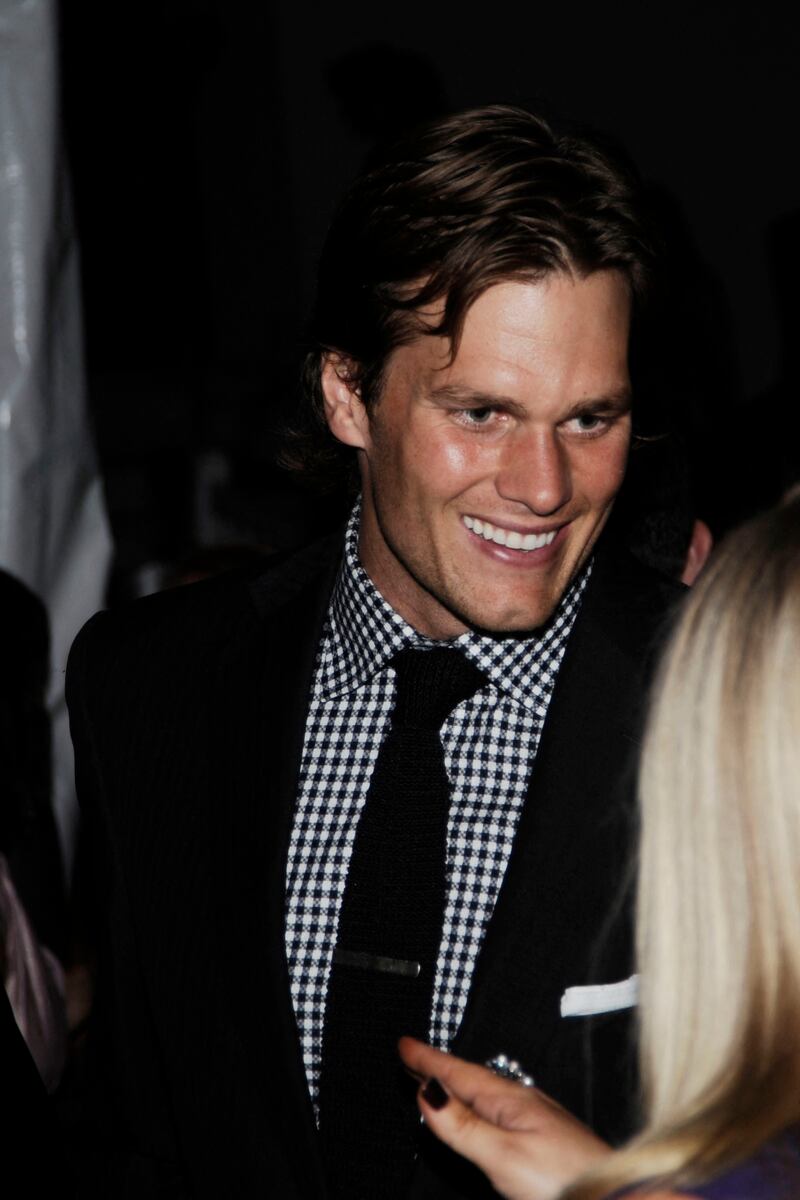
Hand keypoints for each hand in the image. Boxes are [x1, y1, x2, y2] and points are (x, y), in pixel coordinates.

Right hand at [398, 1036, 611, 1199]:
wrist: (617, 1199)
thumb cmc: (566, 1181)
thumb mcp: (503, 1155)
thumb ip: (464, 1126)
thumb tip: (428, 1092)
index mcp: (511, 1101)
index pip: (460, 1073)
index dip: (429, 1060)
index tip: (404, 1045)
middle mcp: (524, 1104)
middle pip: (471, 1079)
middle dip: (439, 1067)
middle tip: (411, 1055)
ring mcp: (537, 1121)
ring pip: (485, 1095)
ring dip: (458, 1085)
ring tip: (438, 1078)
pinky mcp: (545, 1141)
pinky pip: (498, 1111)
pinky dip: (478, 1105)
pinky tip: (481, 1112)